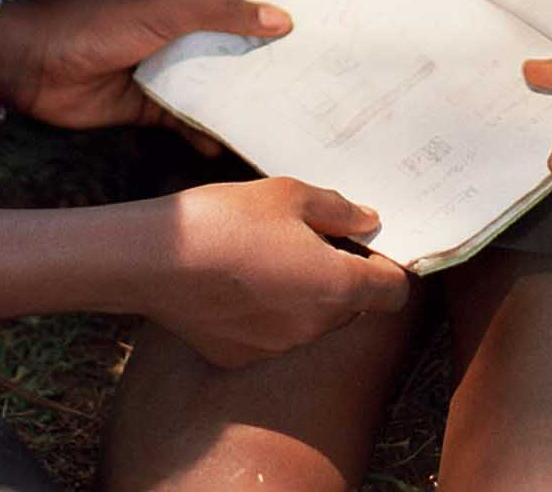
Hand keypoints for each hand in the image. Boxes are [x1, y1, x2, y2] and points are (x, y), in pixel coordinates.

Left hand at [0, 0, 289, 130]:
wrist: (33, 67)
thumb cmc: (94, 24)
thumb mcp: (164, 9)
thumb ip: (221, 13)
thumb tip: (281, 18)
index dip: (269, 6)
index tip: (315, 19)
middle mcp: (175, 26)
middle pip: (229, 42)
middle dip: (263, 57)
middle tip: (315, 72)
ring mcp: (163, 66)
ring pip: (213, 82)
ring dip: (241, 96)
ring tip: (288, 110)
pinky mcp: (150, 105)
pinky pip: (188, 118)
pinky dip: (209, 130)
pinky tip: (236, 142)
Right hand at [139, 178, 410, 366]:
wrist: (157, 261)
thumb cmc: (227, 219)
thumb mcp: (290, 194)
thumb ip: (338, 210)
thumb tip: (368, 221)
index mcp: (336, 285)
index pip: (394, 292)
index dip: (388, 266)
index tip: (366, 246)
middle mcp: (315, 326)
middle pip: (353, 306)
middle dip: (342, 275)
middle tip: (309, 239)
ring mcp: (278, 347)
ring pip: (312, 320)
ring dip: (305, 295)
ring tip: (267, 257)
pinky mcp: (244, 357)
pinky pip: (273, 334)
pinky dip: (268, 313)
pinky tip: (238, 284)